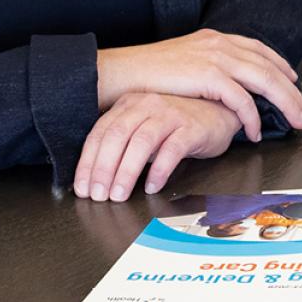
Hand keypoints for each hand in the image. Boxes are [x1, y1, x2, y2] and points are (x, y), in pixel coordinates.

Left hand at [75, 94, 240, 201]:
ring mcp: (170, 114)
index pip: (100, 133)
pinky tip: (152, 187)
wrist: (219, 113)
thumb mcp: (144, 130)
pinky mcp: (192, 127)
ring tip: (119, 195)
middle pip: (117, 136)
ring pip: (141, 142)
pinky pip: (172, 149)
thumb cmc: (177, 126)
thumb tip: (97, 178)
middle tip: (98, 196)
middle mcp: (146, 105)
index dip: (87, 163)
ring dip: (126, 171)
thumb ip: (123, 146)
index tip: (82, 188)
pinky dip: (159, 170)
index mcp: (129, 105)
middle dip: (103, 169)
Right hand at [97, 28, 301, 142]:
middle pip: (269, 66)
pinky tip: (254, 132)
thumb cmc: (148, 75)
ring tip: (294, 122)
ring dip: (284, 104)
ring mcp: (216, 57)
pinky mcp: (209, 75)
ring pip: (264, 81)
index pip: (259, 50)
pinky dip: (252, 117)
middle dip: (291, 91)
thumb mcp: (184, 63)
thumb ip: (208, 69)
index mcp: (215, 38)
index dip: (280, 66)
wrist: (123, 73)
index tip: (293, 82)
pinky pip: (241, 99)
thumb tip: (225, 86)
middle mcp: (220, 43)